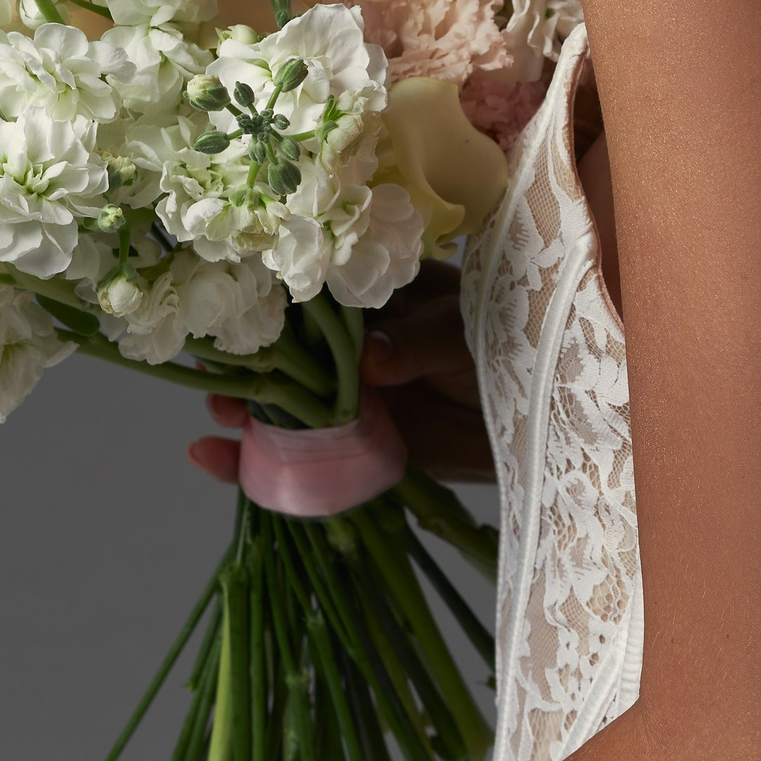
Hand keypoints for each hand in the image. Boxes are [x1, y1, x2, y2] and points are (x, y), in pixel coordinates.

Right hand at [184, 264, 493, 486]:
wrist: (545, 418)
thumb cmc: (513, 348)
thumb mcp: (470, 331)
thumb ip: (422, 341)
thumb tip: (370, 356)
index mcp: (379, 303)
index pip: (313, 298)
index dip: (270, 304)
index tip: (231, 308)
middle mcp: (355, 350)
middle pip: (284, 355)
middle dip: (246, 364)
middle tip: (217, 371)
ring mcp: (352, 401)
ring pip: (282, 406)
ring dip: (243, 410)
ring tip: (220, 414)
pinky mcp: (357, 450)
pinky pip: (302, 457)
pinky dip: (257, 463)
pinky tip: (216, 459)